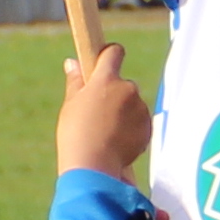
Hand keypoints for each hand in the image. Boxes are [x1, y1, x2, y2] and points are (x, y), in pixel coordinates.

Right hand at [55, 41, 149, 184]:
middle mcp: (127, 89)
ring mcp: (140, 108)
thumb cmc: (76, 133)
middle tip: (96, 111)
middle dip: (113, 93)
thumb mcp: (71, 104)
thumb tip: (73, 62)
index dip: (109, 54)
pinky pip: (139, 121)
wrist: (94, 166)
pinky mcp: (148, 127)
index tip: (103, 61)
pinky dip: (130, 127)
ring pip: (132, 103)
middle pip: (122, 83)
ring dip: (122, 111)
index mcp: (106, 79)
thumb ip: (76, 81)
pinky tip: (115, 140)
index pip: (114, 52)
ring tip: (105, 131)